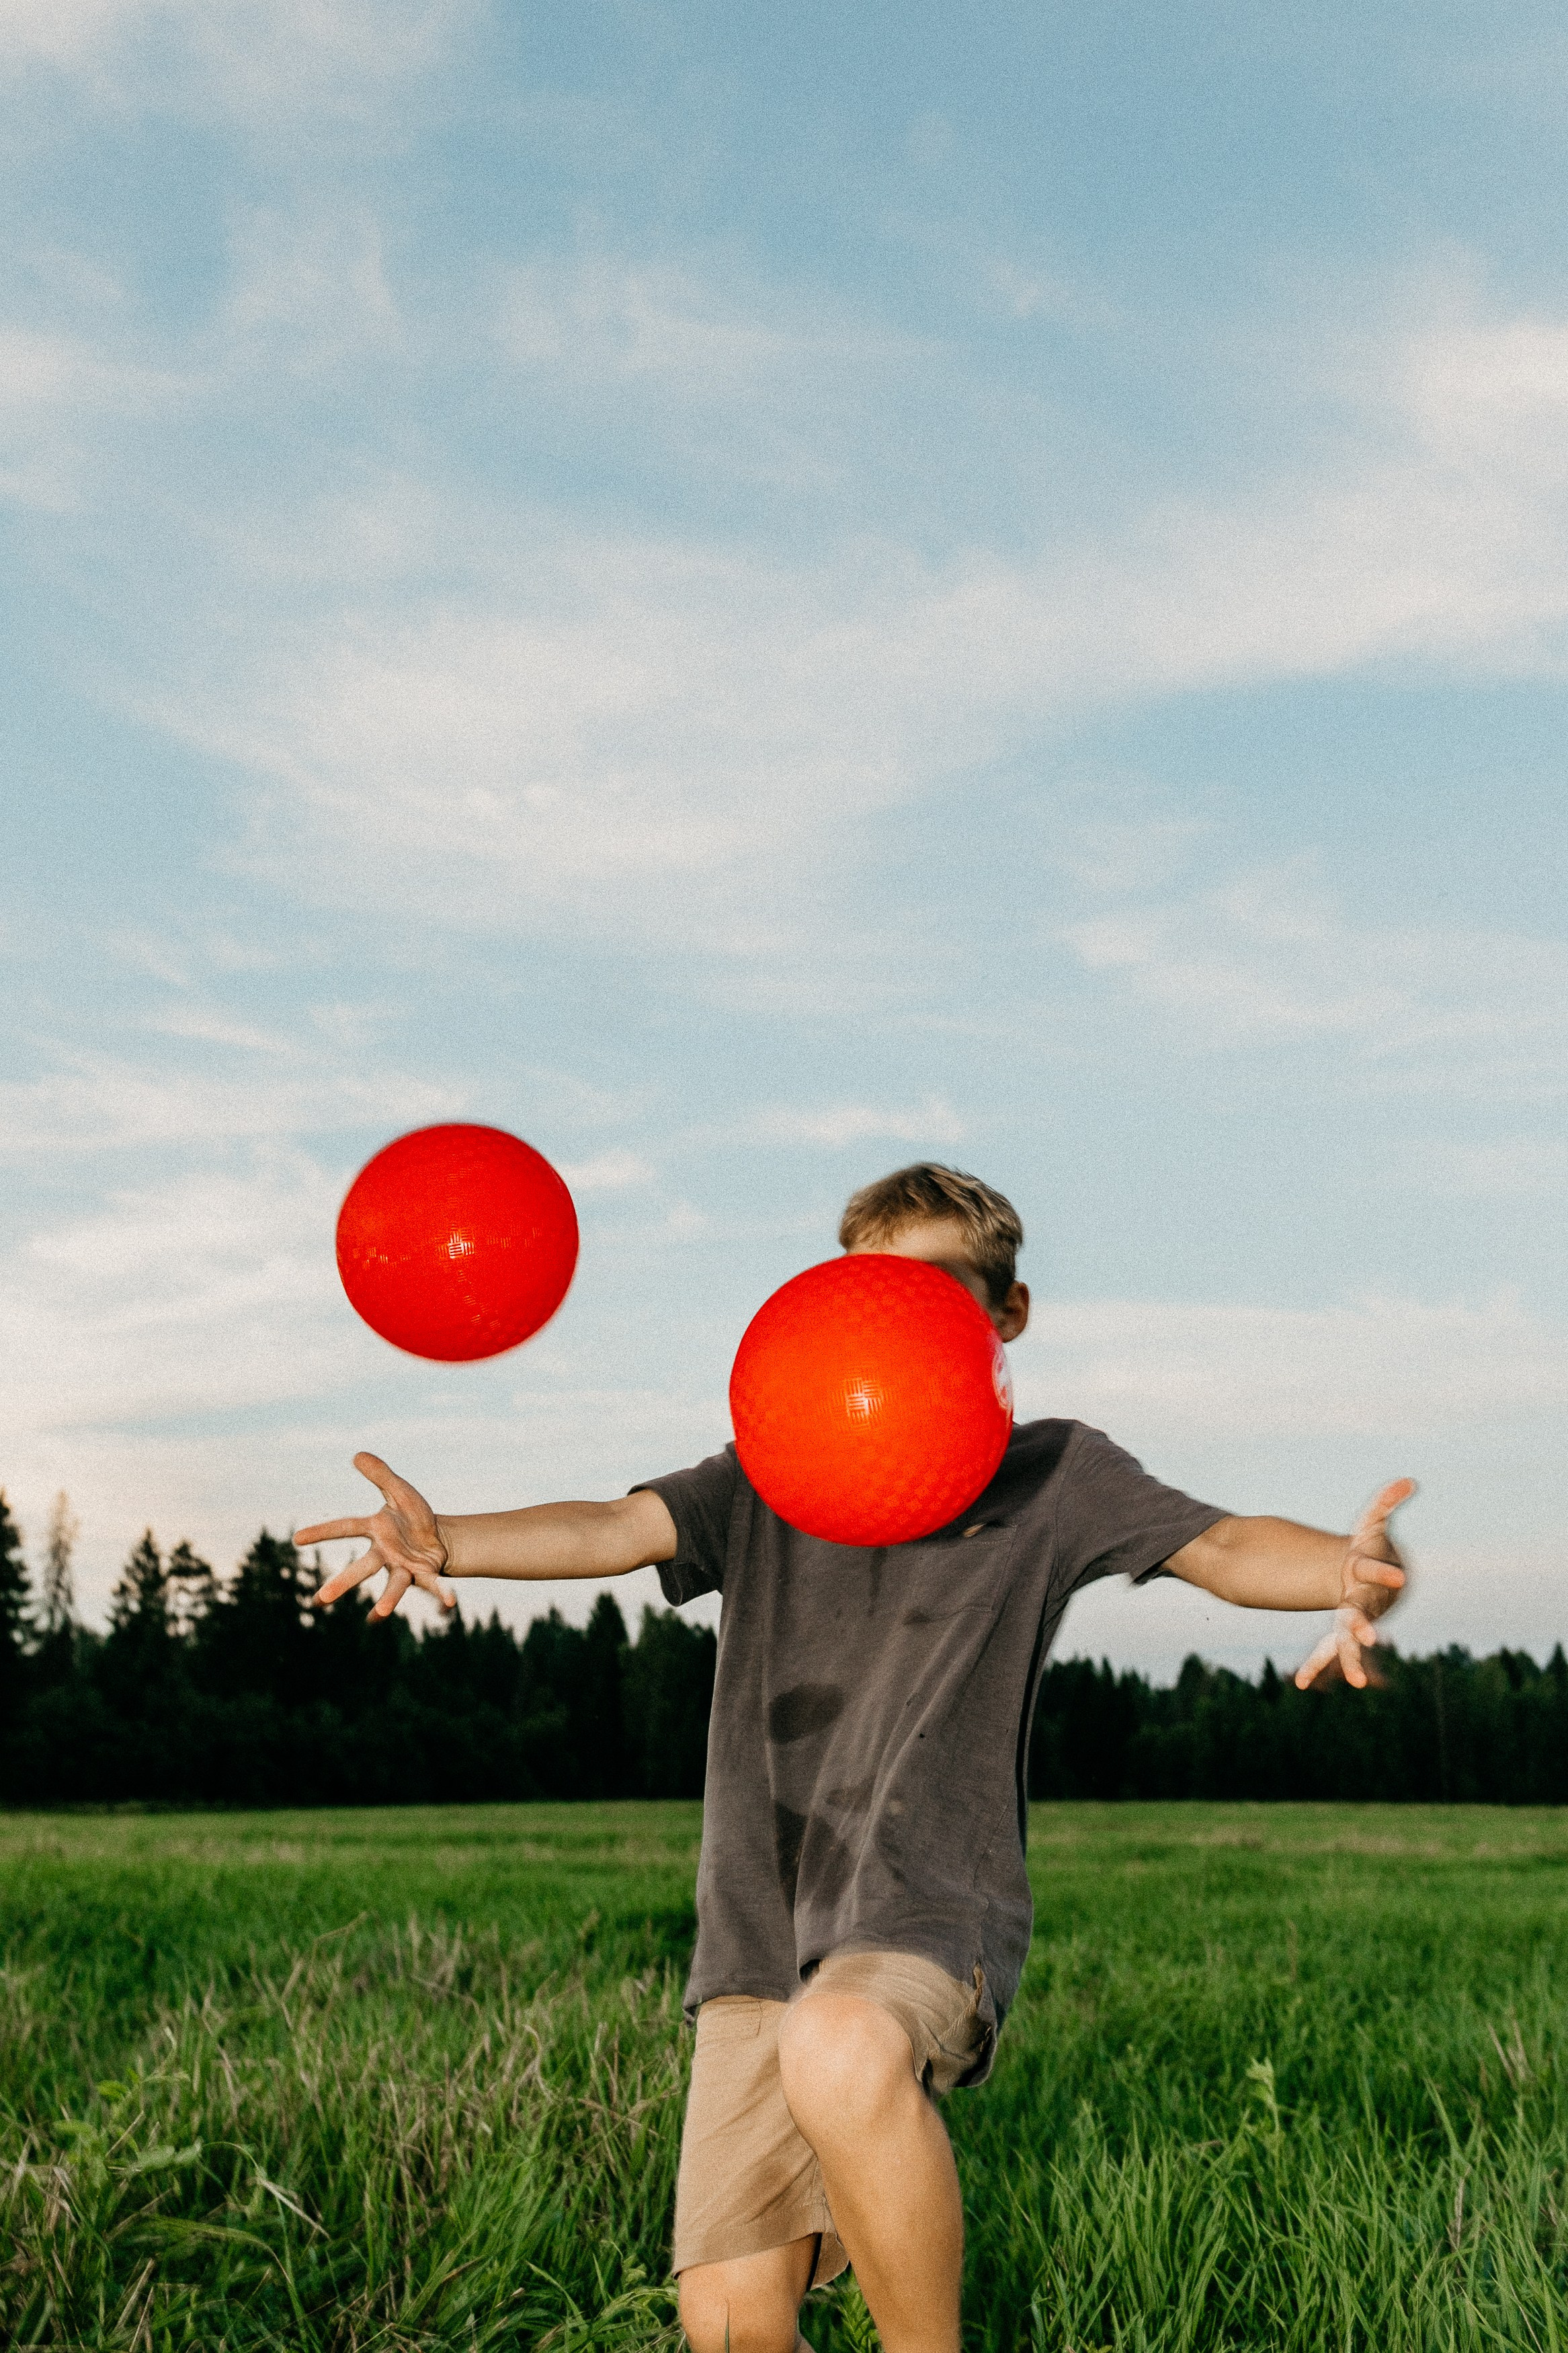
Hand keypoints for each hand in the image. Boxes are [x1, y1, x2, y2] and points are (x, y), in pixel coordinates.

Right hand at [297, 1452, 454, 1619]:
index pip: (346, 1528)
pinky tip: (450, 1605)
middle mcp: (385, 1554)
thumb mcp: (401, 1491)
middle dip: (342, 1583)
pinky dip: (441, 1595)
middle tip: (320, 1600)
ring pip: (393, 1585)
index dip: (322, 1532)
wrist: (440, 1538)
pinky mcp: (424, 1575)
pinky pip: (433, 1585)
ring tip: (379, 1613)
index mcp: (376, 1530)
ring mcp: (403, 1567)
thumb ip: (381, 1475)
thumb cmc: (414, 1516)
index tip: (297, 1539)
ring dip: (388, 1599)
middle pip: (362, 1568)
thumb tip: (357, 1454)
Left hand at [1293, 1477, 1413, 1690]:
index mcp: (1367, 1575)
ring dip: (1350, 1657)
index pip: (1374, 1569)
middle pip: (1362, 1613)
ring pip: (1348, 1640)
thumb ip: (1386, 1502)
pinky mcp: (1341, 1631)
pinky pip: (1327, 1650)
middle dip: (1364, 1624)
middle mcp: (1363, 1602)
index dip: (1384, 1570)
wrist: (1378, 1580)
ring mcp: (1352, 1619)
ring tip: (1358, 1681)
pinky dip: (1317, 1665)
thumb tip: (1409, 1480)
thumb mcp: (1373, 1523)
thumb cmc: (1372, 1549)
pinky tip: (1302, 1682)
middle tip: (1371, 1638)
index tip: (1398, 1574)